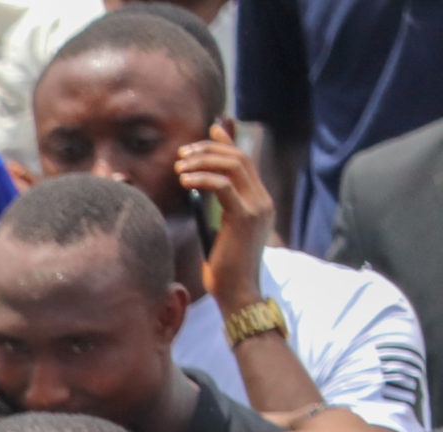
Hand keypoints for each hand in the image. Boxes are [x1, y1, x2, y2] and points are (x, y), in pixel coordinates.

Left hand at [179, 122, 273, 312]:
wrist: (237, 292)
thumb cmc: (223, 268)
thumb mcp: (218, 231)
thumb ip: (215, 208)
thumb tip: (197, 187)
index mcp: (259, 201)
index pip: (245, 161)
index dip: (228, 142)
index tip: (211, 128)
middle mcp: (263, 200)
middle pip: (239, 158)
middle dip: (209, 149)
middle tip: (183, 152)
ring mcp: (257, 206)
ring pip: (233, 166)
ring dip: (203, 161)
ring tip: (179, 166)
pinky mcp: (245, 217)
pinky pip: (224, 186)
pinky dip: (203, 178)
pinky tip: (185, 180)